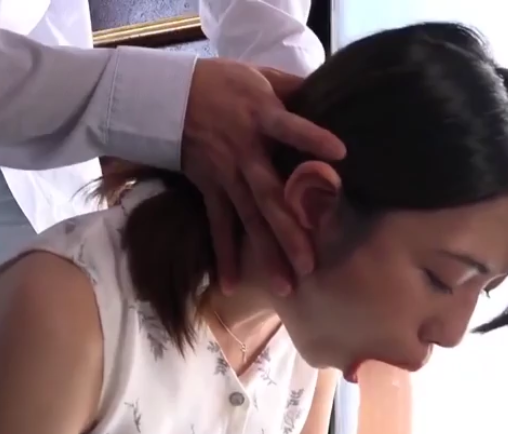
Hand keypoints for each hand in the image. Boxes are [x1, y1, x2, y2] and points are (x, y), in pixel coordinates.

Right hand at [181, 58, 345, 295]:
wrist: (167, 96)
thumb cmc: (219, 82)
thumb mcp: (258, 74)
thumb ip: (293, 87)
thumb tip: (329, 90)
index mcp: (260, 117)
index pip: (289, 127)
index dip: (311, 138)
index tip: (340, 153)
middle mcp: (244, 152)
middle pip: (269, 195)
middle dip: (289, 230)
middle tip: (311, 263)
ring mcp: (225, 175)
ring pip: (248, 219)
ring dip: (266, 252)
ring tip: (287, 285)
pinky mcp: (210, 187)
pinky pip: (218, 225)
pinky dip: (224, 254)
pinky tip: (232, 284)